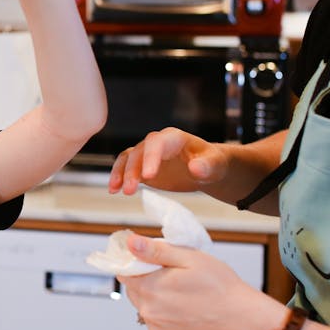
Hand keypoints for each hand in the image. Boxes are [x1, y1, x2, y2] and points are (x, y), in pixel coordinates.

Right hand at [108, 127, 228, 194]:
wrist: (206, 168)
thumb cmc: (212, 164)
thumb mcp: (215, 165)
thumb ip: (207, 166)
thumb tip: (195, 168)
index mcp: (174, 138)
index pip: (157, 143)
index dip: (151, 158)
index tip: (148, 176)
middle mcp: (157, 142)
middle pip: (139, 151)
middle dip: (133, 170)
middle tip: (130, 190)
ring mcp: (148, 153)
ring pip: (128, 158)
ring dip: (121, 173)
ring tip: (117, 191)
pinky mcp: (142, 165)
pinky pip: (125, 167)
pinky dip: (118, 176)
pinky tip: (114, 190)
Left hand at [118, 233, 278, 329]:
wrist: (244, 321)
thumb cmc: (220, 288)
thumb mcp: (188, 258)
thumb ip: (155, 251)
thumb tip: (131, 242)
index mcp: (149, 289)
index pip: (124, 272)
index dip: (135, 262)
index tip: (149, 259)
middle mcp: (149, 313)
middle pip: (135, 290)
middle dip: (147, 279)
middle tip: (174, 274)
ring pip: (147, 307)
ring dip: (158, 298)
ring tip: (184, 292)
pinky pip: (160, 323)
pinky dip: (168, 315)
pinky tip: (187, 309)